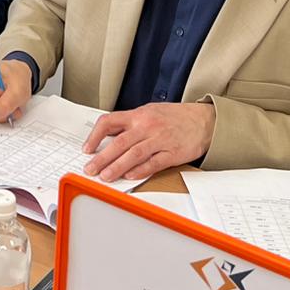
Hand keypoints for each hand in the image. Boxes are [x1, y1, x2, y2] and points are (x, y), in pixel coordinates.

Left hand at [83, 102, 216, 182]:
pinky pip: (153, 163)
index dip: (95, 136)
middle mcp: (147, 125)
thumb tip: (108, 137)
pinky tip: (129, 176)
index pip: (109, 122)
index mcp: (138, 115)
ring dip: (117, 166)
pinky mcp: (172, 153)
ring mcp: (160, 139)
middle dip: (102, 157)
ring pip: (134, 154)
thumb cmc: (174, 117)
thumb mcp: (149, 112)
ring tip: (105, 176)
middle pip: (119, 142)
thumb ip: (130, 123)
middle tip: (90, 169)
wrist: (203, 120)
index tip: (86, 148)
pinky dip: (140, 170)